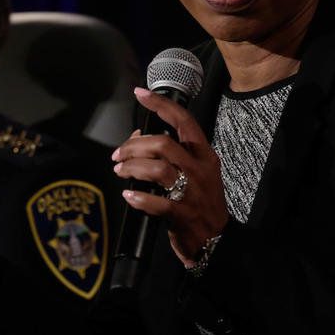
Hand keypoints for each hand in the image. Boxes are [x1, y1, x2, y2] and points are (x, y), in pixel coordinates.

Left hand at [111, 87, 228, 265]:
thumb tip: (138, 137)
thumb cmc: (201, 203)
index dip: (161, 105)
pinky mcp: (182, 214)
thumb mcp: (195, 173)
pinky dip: (137, 197)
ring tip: (120, 171)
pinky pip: (155, 202)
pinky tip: (129, 196)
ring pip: (156, 169)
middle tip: (118, 154)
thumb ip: (171, 154)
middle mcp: (199, 169)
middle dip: (134, 146)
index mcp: (205, 155)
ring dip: (131, 167)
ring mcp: (192, 192)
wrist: (216, 242)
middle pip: (163, 144)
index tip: (141, 93)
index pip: (184, 121)